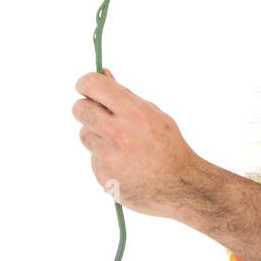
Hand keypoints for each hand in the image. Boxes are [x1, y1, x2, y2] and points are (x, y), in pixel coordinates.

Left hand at [72, 69, 202, 218]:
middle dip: (88, 108)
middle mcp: (119, 134)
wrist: (181, 186)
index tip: (88, 86)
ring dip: (98, 135)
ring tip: (123, 145)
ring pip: (85, 134)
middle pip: (79, 109)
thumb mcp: (154, 115)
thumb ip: (126, 96)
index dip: (86, 82)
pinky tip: (126, 164)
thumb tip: (102, 74)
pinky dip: (105, 158)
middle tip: (102, 115)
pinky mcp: (102, 175)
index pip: (93, 85)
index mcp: (135, 114)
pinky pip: (93, 158)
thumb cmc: (169, 146)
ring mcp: (108, 157)